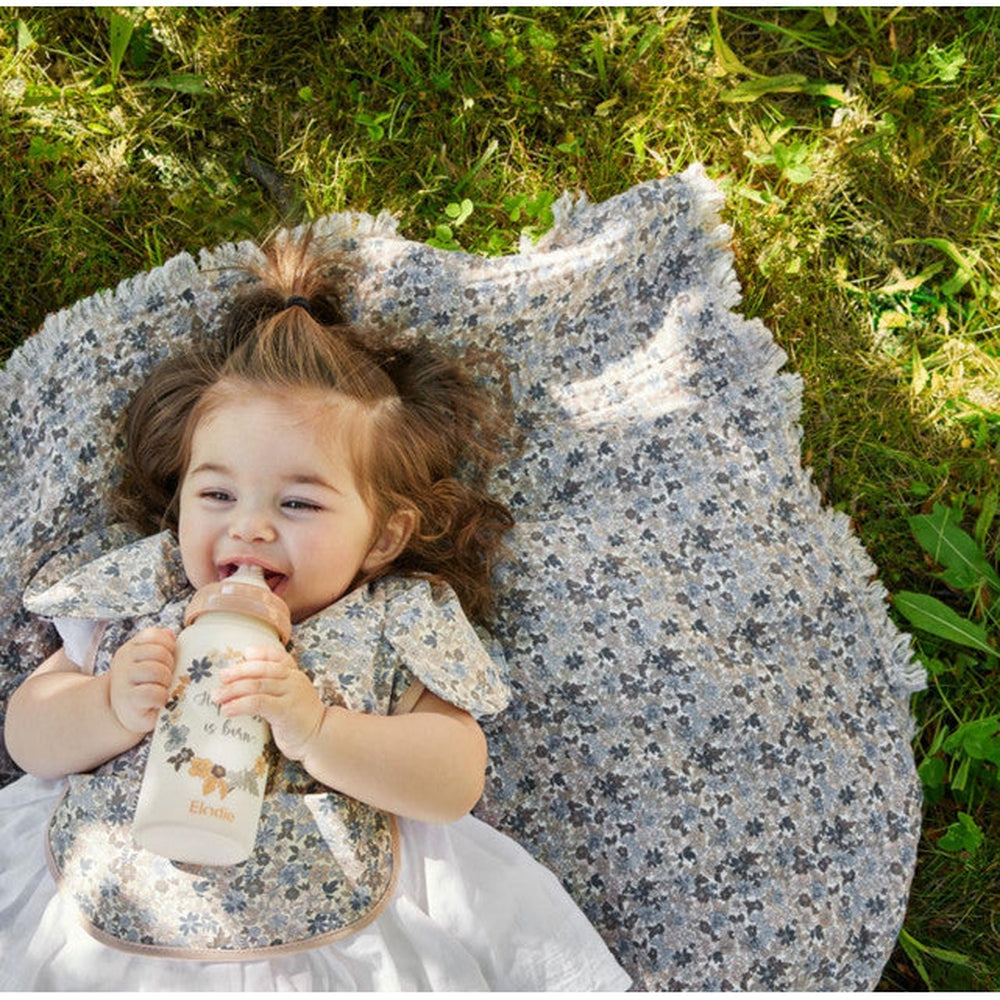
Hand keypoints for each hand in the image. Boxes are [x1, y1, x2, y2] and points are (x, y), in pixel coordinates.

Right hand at [109, 627, 175, 734]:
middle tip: (167, 678)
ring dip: (166, 681)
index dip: (168, 646)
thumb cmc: (146, 686)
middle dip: (170, 665)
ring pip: (156, 670)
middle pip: (159, 653)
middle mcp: (123, 662)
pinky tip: (159, 701)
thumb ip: (161, 646)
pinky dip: (161, 697)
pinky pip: (153, 692)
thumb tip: (170, 633)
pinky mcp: (127, 701)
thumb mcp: (152, 663)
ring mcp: (123, 681)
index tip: (168, 659)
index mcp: (130, 649)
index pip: (153, 634)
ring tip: (163, 689)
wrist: (129, 715)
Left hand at [213, 647, 325, 762]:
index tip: (244, 654)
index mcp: (295, 675)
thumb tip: (242, 684)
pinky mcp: (285, 711)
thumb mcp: (290, 697)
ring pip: (257, 685)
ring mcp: (291, 694)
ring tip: (217, 697)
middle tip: (221, 677)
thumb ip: (274, 688)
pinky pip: (258, 703)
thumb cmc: (299, 720)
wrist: (320, 738)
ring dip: (233, 690)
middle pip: (262, 669)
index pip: (278, 656)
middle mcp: (294, 680)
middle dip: (238, 672)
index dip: (260, 652)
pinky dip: (239, 705)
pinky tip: (227, 710)